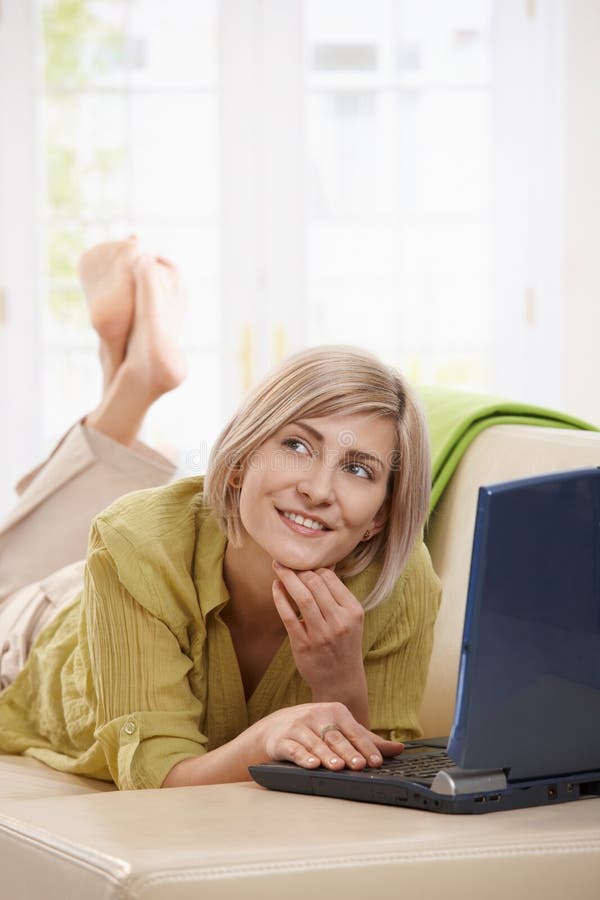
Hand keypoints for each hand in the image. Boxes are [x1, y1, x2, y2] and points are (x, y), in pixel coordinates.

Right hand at [258, 701, 403, 770]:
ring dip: (327, 755)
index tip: (376, 761)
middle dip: (348, 752)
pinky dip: (303, 757)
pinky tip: (312, 765)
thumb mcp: (340, 729)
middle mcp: (316, 716)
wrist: (275, 726)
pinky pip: (294, 749)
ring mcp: (298, 727)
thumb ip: (368, 740)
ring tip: (338, 767)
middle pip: (335, 737)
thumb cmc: (315, 728)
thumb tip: (399, 749)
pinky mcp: (282, 740)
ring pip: (315, 743)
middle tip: (359, 765)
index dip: (365, 747)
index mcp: (335, 711)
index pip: (354, 731)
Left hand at [272, 562, 364, 697]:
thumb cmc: (343, 644)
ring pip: (303, 598)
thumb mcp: (350, 619)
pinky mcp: (303, 645)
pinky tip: (276, 587)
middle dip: (298, 569)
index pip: (330, 579)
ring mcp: (321, 634)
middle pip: (315, 585)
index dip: (313, 567)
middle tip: (286, 560)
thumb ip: (336, 595)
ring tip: (278, 567)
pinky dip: (280, 598)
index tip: (302, 562)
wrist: (341, 680)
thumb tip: (320, 565)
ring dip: (287, 578)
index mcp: (353, 611)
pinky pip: (289, 616)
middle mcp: (339, 622)